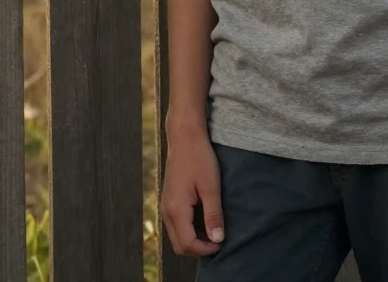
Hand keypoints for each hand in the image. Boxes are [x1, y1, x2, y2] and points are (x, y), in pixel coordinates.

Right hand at [159, 131, 224, 256]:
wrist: (185, 138)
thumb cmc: (199, 158)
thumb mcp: (211, 187)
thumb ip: (213, 215)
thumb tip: (217, 240)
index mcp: (176, 209)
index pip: (188, 244)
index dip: (206, 249)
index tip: (222, 242)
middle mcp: (166, 211)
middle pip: (180, 245)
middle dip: (199, 249)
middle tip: (218, 239)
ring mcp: (165, 206)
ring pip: (177, 237)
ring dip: (194, 240)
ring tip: (213, 230)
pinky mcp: (168, 201)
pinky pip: (176, 225)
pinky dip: (189, 230)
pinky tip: (203, 220)